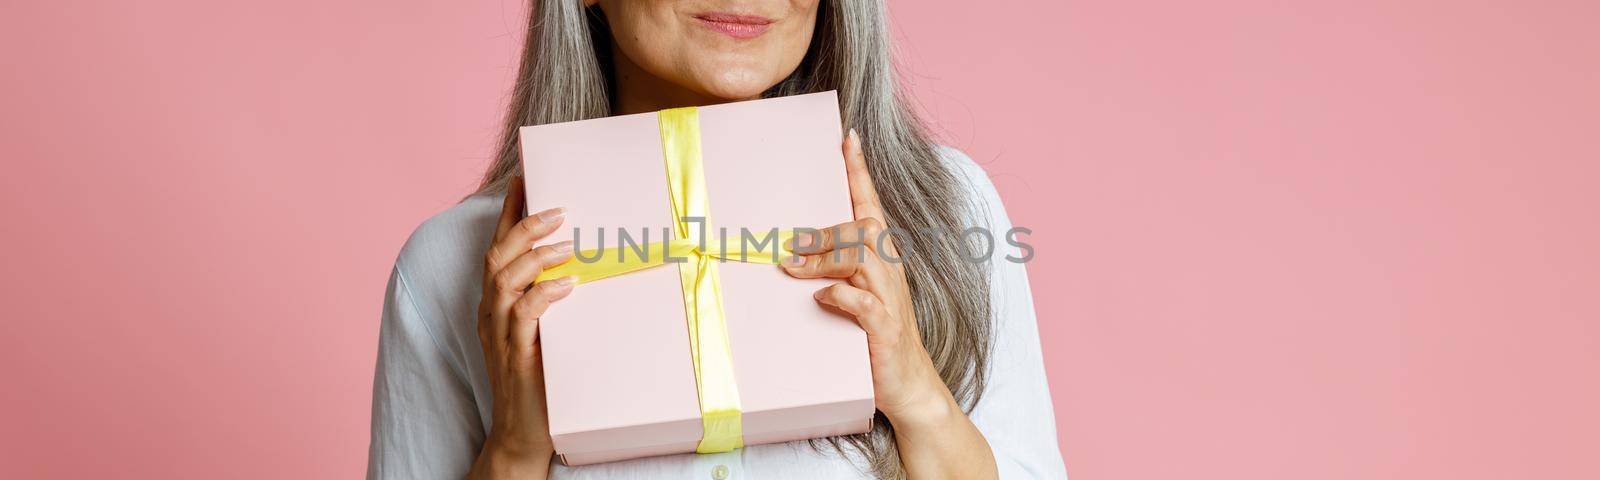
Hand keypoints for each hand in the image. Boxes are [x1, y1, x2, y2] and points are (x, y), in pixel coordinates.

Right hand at [467, 176, 574, 479]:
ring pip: (505, 281)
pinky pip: (524, 316)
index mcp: (495, 303)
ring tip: (567, 243)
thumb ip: (552, 300)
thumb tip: (584, 266)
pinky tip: (567, 284)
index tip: (523, 181)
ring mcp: (500, 334)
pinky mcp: (516, 355)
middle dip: (525, 227)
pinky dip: (544, 295)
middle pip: (497, 257)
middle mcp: (491, 313)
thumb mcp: (545, 331)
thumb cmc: (540, 378)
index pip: (496, 248)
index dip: (508, 214)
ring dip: (537, 257)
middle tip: (559, 209)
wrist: (524, 431)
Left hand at [783, 130, 996, 478]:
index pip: (872, 207)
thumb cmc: (876, 343)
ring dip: (822, 258)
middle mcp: (890, 273)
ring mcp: (890, 299)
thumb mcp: (854, 302)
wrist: (911, 389)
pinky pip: (861, 301)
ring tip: (793, 268)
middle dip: (824, 230)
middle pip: (863, 228)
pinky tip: (822, 299)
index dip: (860, 172)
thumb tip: (790, 259)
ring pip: (861, 256)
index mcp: (884, 261)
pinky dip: (838, 295)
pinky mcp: (885, 329)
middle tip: (788, 244)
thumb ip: (832, 275)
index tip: (848, 138)